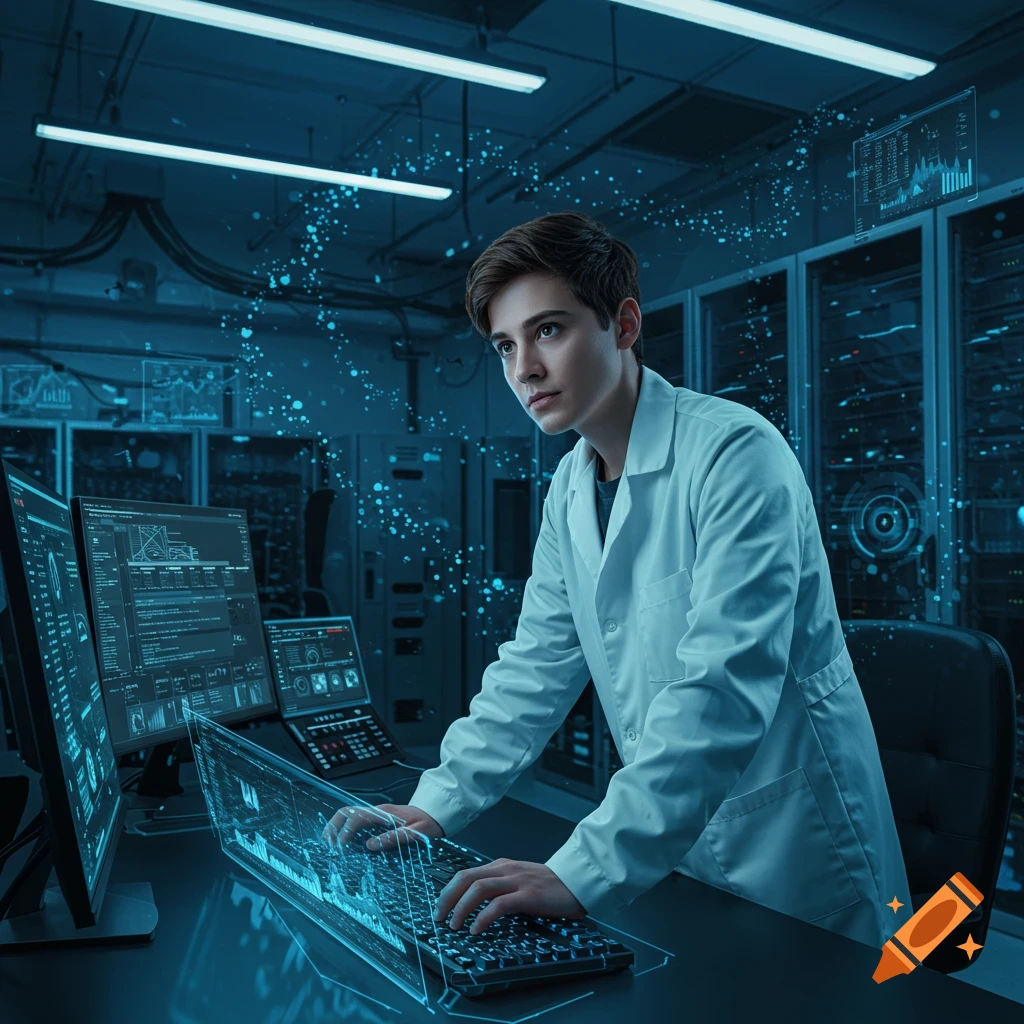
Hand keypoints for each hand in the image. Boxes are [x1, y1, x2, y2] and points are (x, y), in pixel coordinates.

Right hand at [322, 803, 443, 851]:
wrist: (437, 813)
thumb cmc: (428, 823)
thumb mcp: (416, 833)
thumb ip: (394, 838)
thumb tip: (370, 845)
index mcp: (384, 813)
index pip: (356, 818)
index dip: (344, 833)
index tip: (339, 849)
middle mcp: (377, 811)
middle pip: (347, 812)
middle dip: (333, 826)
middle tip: (327, 844)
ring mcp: (376, 814)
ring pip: (349, 815)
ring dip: (337, 827)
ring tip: (330, 844)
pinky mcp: (377, 819)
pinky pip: (356, 821)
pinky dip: (345, 829)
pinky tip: (343, 842)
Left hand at [434, 859, 585, 934]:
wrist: (577, 881)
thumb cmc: (550, 885)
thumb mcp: (520, 879)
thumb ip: (501, 885)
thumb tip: (477, 902)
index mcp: (502, 865)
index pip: (466, 874)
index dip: (448, 890)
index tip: (440, 907)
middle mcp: (505, 869)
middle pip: (466, 878)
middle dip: (447, 898)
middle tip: (439, 917)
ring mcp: (516, 881)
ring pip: (478, 889)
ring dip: (461, 908)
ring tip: (454, 926)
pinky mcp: (528, 895)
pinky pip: (499, 904)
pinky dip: (483, 917)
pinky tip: (476, 929)